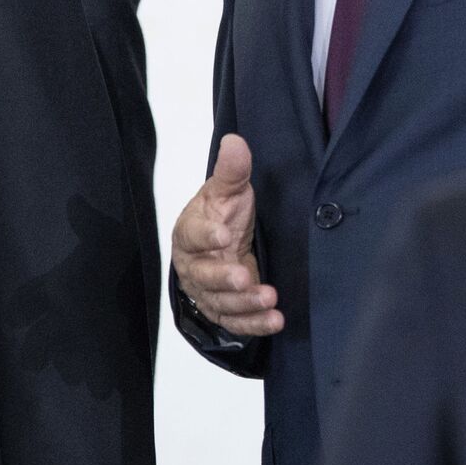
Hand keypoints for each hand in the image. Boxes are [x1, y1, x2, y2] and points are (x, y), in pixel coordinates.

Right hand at [171, 134, 282, 336]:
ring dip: (244, 303)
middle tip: (245, 276)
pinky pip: (235, 322)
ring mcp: (208, 291)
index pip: (192, 234)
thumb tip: (235, 140)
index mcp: (190, 232)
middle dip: (224, 277)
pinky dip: (254, 324)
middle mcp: (195, 266)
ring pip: (220, 302)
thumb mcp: (228, 191)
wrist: (220, 246)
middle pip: (204, 275)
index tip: (223, 234)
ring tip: (269, 297)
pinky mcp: (225, 310)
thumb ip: (232, 171)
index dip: (206, 236)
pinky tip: (275, 320)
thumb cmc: (221, 216)